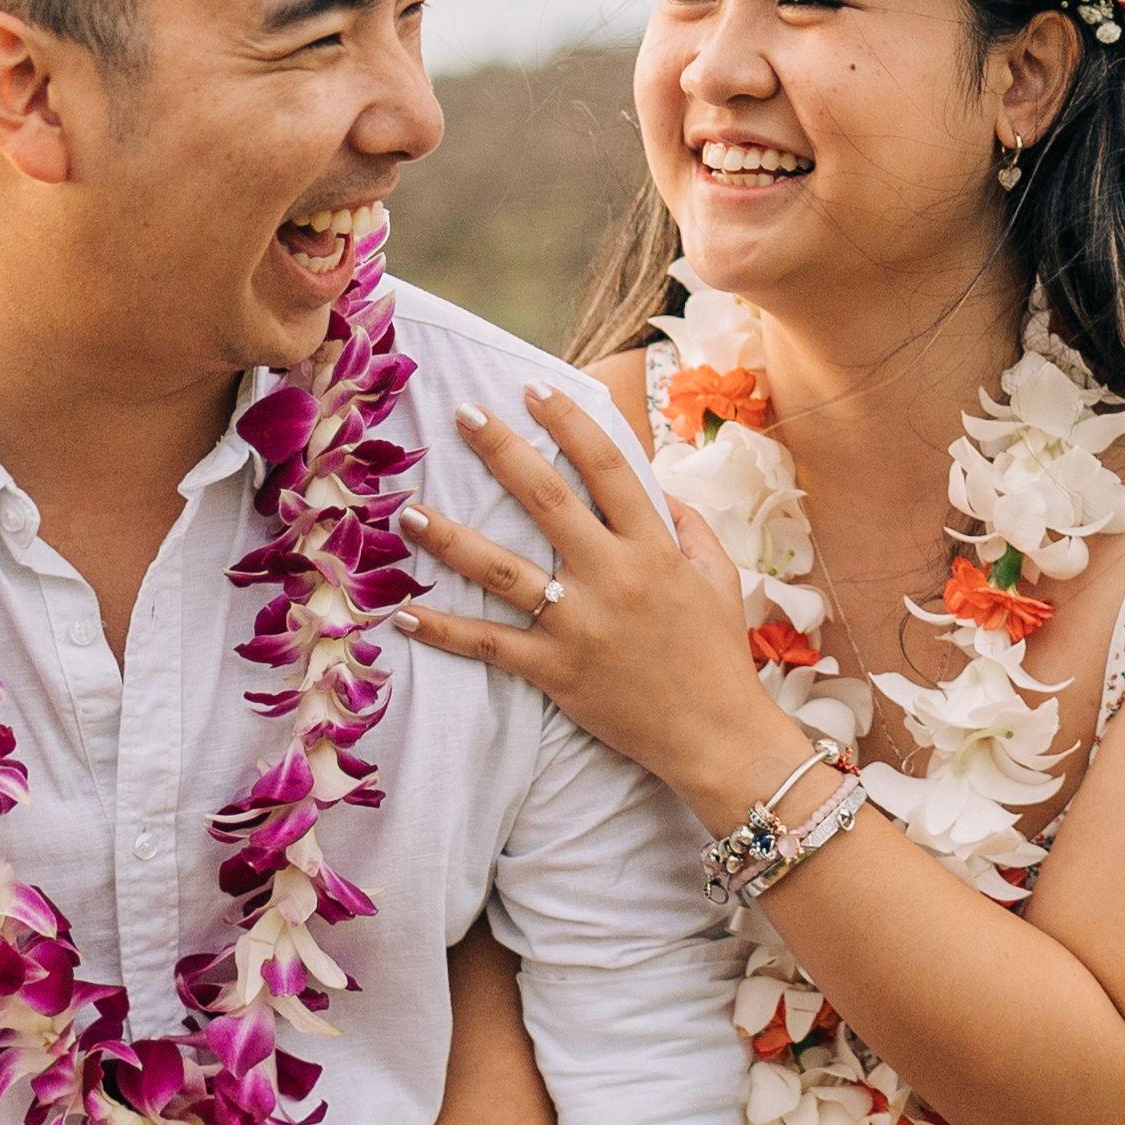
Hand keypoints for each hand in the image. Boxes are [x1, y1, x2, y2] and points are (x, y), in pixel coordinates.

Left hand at [398, 383, 781, 814]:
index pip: (607, 468)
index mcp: (654, 549)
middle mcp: (613, 577)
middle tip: (462, 414)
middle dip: (500, 451)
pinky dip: (444, 631)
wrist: (716, 736)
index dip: (568, 423)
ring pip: (502, 570)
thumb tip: (655, 485)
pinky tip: (403, 614)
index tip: (534, 389)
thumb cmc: (717, 655)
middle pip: (546, 500)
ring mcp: (579, 625)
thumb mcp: (720, 578)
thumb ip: (687, 526)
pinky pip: (489, 646)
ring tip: (407, 511)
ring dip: (450, 538)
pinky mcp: (555, 670)